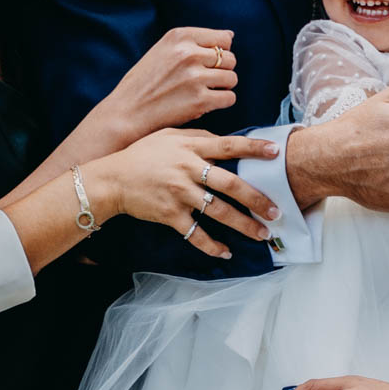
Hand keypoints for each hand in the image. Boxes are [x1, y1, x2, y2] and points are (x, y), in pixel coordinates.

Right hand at [81, 129, 279, 259]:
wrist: (112, 180)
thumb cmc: (142, 155)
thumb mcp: (169, 136)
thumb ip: (198, 137)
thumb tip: (225, 141)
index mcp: (190, 148)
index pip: (229, 146)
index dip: (254, 149)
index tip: (276, 153)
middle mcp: (188, 170)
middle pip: (231, 184)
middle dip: (257, 199)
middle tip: (276, 210)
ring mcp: (180, 194)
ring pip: (219, 212)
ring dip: (243, 225)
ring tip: (262, 234)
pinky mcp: (170, 215)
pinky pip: (195, 234)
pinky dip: (212, 246)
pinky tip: (226, 253)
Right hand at [87, 27, 238, 148]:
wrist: (126, 112)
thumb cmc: (144, 83)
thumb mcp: (162, 50)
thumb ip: (193, 42)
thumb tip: (230, 35)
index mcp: (179, 37)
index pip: (224, 38)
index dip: (221, 52)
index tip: (208, 63)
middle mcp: (188, 53)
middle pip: (230, 58)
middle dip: (222, 70)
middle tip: (205, 81)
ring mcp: (195, 77)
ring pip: (232, 78)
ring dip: (223, 87)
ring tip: (205, 91)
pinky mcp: (199, 100)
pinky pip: (229, 98)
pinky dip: (222, 102)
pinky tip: (207, 103)